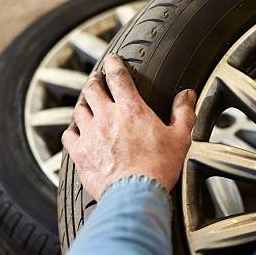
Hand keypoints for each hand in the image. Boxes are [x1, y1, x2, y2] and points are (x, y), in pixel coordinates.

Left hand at [62, 54, 196, 199]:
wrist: (135, 195)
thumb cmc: (159, 168)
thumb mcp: (180, 138)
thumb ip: (183, 113)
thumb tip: (187, 95)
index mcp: (131, 109)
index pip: (117, 75)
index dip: (114, 63)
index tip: (112, 60)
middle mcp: (106, 116)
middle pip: (92, 88)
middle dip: (94, 80)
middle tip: (97, 80)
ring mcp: (90, 134)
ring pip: (79, 109)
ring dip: (83, 103)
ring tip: (87, 103)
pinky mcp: (80, 153)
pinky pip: (68, 135)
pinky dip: (72, 130)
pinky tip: (76, 132)